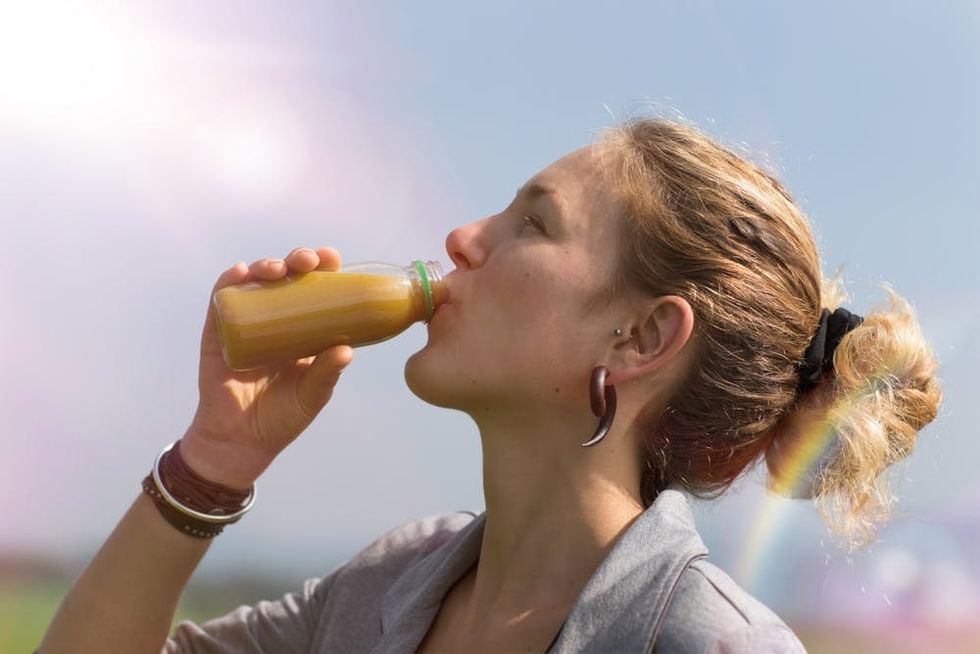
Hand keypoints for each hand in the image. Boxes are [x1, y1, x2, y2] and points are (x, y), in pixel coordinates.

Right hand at [180, 247, 353, 488]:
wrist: (241, 442)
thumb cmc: (281, 418)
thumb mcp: (312, 395)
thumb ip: (326, 373)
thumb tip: (346, 350)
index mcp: (302, 331)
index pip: (314, 291)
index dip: (322, 271)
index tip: (331, 258)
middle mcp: (274, 321)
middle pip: (286, 279)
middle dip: (298, 262)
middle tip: (310, 260)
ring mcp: (245, 324)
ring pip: (255, 283)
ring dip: (266, 267)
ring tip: (279, 268)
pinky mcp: (217, 334)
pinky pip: (221, 302)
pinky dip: (229, 283)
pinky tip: (240, 273)